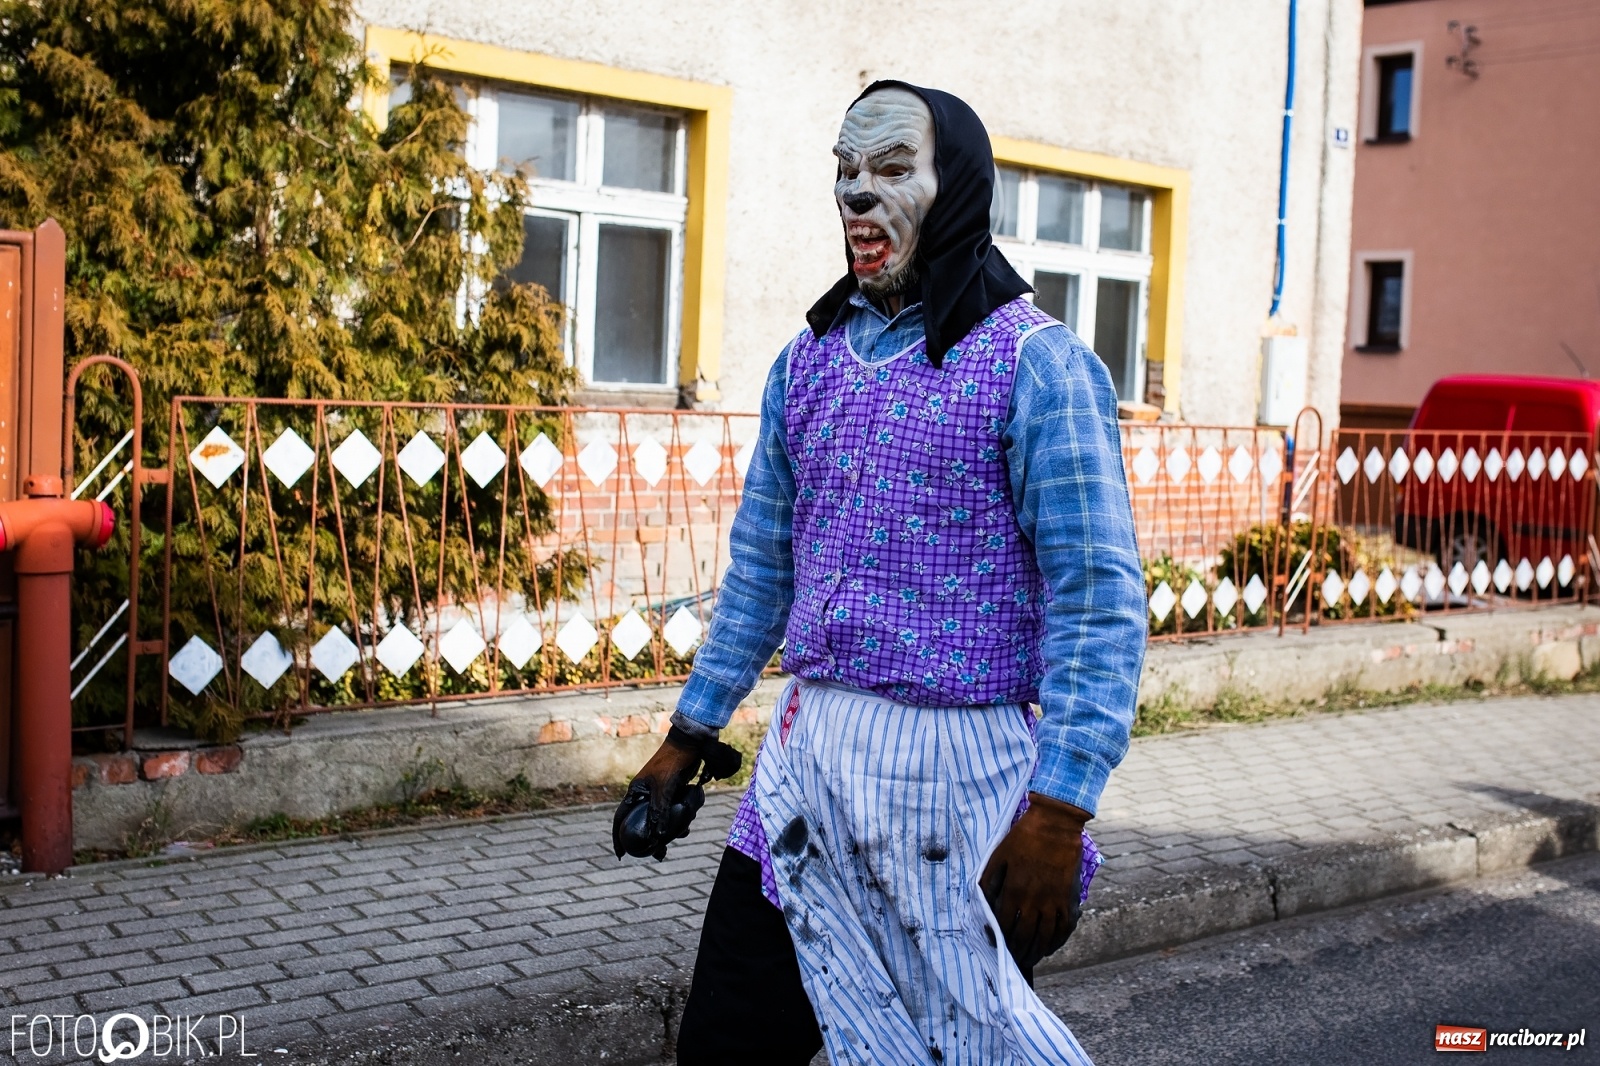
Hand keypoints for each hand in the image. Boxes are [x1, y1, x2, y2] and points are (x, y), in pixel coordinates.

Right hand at [611, 727, 742, 859]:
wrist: (689, 744)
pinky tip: (687, 826)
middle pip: (643, 823)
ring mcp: (659, 794)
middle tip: (659, 854)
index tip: (621, 855)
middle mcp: (645, 795)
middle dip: (651, 840)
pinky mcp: (673, 793)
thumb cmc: (671, 763)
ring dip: (669, 830)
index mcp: (635, 792)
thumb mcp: (663, 789)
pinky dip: (678, 820)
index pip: (620, 818)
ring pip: (660, 819)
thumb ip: (659, 812)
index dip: (618, 837)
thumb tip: (657, 838)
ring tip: (681, 836)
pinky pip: (672, 812)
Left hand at [979, 793, 1089, 972]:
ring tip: (1030, 958)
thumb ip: (988, 882)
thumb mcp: (997, 857)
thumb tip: (981, 903)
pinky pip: (1065, 928)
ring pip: (1045, 937)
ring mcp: (1054, 902)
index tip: (995, 946)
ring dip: (1036, 952)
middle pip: (1024, 937)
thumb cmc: (1023, 838)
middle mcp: (1034, 901)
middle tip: (1013, 960)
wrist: (1055, 825)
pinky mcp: (1070, 899)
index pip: (1003, 925)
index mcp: (1014, 890)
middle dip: (1016, 952)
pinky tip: (1050, 947)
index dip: (998, 939)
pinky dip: (1057, 942)